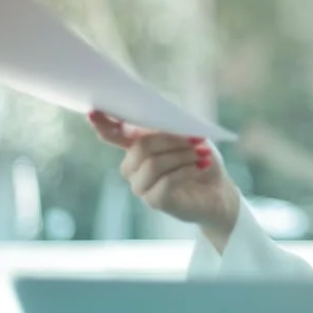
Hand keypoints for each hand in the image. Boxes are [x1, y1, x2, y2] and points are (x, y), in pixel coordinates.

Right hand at [88, 110, 239, 249]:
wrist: (218, 191)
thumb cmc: (200, 159)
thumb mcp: (190, 136)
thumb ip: (171, 126)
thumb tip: (159, 116)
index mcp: (138, 146)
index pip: (113, 134)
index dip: (103, 124)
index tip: (94, 112)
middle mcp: (134, 167)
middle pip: (140, 147)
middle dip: (171, 140)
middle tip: (197, 140)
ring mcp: (141, 186)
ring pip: (153, 164)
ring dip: (182, 156)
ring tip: (201, 154)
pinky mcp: (154, 201)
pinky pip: (165, 182)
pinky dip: (186, 171)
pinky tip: (200, 167)